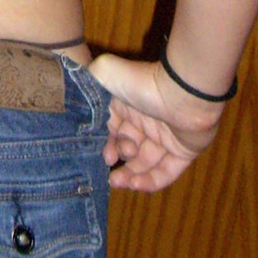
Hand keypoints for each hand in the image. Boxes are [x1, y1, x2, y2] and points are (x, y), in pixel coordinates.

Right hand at [88, 53, 225, 192]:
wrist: (183, 92)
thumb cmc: (142, 83)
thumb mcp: (104, 73)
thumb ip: (87, 80)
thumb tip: (73, 94)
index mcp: (129, 107)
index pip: (113, 132)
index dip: (106, 145)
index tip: (104, 156)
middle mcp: (148, 123)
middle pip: (129, 150)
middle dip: (118, 162)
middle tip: (112, 170)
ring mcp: (167, 138)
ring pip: (146, 163)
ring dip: (131, 175)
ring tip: (120, 182)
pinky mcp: (184, 151)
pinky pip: (167, 171)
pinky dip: (152, 181)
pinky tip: (136, 185)